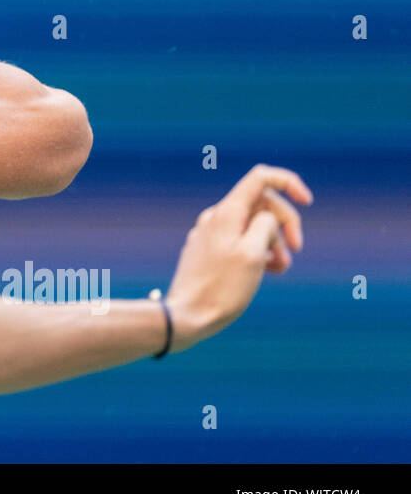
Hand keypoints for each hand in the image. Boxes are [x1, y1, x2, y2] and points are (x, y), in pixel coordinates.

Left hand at [163, 164, 312, 353]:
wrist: (187, 315)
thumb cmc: (222, 287)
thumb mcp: (253, 253)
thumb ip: (265, 225)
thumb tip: (267, 217)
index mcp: (226, 212)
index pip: (260, 178)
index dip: (288, 183)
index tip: (307, 202)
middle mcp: (216, 217)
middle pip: (261, 204)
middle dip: (284, 224)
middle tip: (297, 249)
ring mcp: (210, 234)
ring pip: (252, 226)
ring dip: (273, 242)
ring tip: (281, 268)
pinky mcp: (208, 251)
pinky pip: (240, 242)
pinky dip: (258, 251)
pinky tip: (268, 271)